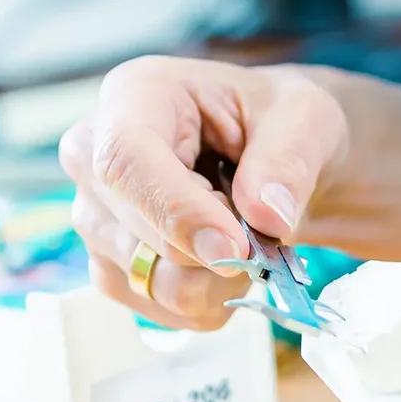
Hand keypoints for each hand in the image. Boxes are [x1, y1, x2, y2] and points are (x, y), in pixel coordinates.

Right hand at [62, 57, 350, 329]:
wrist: (270, 158)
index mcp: (135, 95)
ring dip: (218, 278)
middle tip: (263, 226)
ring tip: (247, 239)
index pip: (125, 161)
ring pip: (150, 279)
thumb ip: (290, 160)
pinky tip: (228, 265)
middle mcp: (94, 154)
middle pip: (138, 232)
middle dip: (217, 248)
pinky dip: (209, 300)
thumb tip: (268, 217)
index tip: (235, 248)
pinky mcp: (109, 264)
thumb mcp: (306, 118)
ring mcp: (94, 215)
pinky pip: (157, 306)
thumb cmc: (276, 122)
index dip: (176, 212)